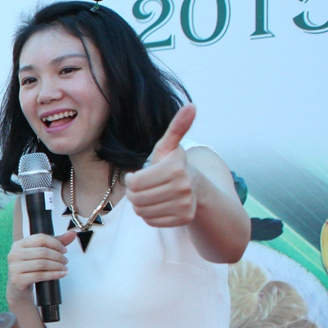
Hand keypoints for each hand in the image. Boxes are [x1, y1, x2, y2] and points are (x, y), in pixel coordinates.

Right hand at [6, 233, 68, 300]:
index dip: (56, 243)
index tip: (64, 250)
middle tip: (65, 261)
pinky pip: (40, 275)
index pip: (40, 238)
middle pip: (42, 252)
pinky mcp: (18, 280)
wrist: (18, 289)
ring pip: (42, 264)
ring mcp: (14, 267)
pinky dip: (54, 275)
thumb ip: (55, 242)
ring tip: (64, 268)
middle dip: (58, 256)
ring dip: (57, 266)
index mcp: (19, 244)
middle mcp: (14, 254)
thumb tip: (72, 234)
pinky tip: (61, 274)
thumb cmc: (30, 269)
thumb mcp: (40, 254)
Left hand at [126, 104, 199, 227]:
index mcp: (175, 168)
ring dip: (140, 205)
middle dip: (134, 193)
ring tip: (150, 195)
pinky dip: (149, 215)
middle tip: (142, 187)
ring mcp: (185, 204)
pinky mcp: (184, 218)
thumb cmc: (174, 164)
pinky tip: (158, 205)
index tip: (138, 175)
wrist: (196, 187)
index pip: (134, 182)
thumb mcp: (169, 146)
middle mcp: (183, 187)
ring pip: (142, 211)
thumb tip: (191, 106)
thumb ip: (176, 127)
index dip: (131, 179)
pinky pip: (151, 221)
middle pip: (137, 198)